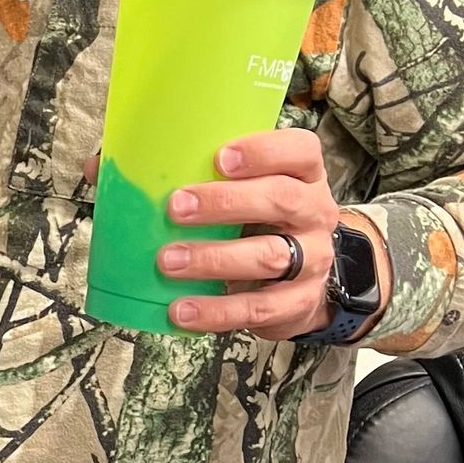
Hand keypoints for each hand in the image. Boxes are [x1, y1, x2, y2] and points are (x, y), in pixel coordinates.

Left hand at [159, 131, 384, 340]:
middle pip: (281, 199)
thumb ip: (221, 179)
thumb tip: (148, 174)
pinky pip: (258, 308)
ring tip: (169, 261)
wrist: (302, 281)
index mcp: (306, 176)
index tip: (220, 158)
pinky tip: (182, 310)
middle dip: (225, 202)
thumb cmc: (264, 222)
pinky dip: (216, 311)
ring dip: (213, 259)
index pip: (301, 151)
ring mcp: (313, 260)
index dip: (263, 152)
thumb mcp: (255, 191)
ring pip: (269, 256)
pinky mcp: (299, 302)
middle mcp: (315, 214)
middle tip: (176, 208)